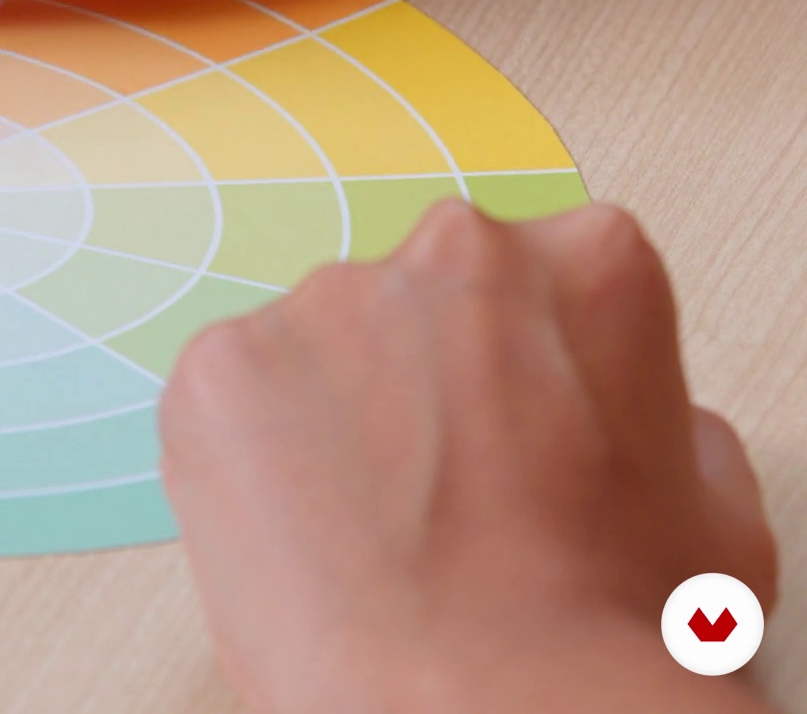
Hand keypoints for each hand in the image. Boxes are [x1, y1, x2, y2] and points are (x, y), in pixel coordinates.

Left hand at [159, 202, 779, 712]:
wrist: (478, 702)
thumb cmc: (596, 633)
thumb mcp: (704, 511)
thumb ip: (646, 422)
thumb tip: (600, 420)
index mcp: (585, 262)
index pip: (536, 282)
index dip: (521, 375)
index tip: (513, 431)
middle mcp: (447, 253)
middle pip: (416, 303)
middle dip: (417, 381)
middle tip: (435, 491)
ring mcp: (320, 303)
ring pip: (314, 349)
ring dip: (326, 418)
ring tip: (363, 532)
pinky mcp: (216, 368)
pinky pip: (225, 400)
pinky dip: (242, 460)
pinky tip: (298, 537)